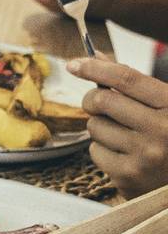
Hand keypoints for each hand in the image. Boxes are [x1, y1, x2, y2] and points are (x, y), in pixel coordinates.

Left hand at [67, 56, 167, 199]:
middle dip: (92, 99)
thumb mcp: (163, 104)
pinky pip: (95, 151)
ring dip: (99, 126)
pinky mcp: (129, 177)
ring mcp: (145, 156)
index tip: (74, 64)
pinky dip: (101, 149)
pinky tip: (121, 153)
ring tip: (121, 134)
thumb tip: (95, 57)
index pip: (127, 78)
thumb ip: (132, 82)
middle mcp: (161, 130)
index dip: (96, 68)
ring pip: (95, 127)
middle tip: (96, 104)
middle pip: (103, 101)